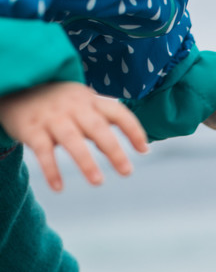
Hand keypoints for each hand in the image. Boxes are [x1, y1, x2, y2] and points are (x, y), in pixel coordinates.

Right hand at [0, 82, 148, 191]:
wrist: (14, 83)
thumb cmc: (56, 100)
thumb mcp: (80, 103)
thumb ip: (99, 123)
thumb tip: (120, 150)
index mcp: (89, 100)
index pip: (118, 112)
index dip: (133, 130)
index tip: (144, 150)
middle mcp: (73, 107)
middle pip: (98, 128)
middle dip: (114, 150)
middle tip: (127, 172)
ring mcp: (52, 117)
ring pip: (72, 140)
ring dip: (86, 162)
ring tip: (98, 181)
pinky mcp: (31, 128)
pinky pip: (43, 151)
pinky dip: (51, 170)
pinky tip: (59, 188)